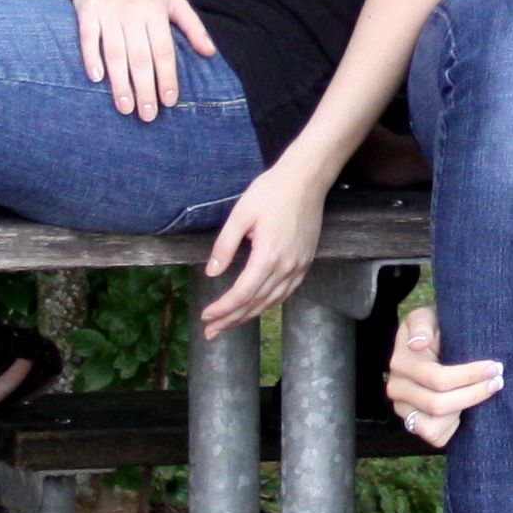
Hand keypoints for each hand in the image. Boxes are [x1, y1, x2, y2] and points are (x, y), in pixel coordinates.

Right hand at [69, 0, 215, 118]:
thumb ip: (192, 26)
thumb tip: (210, 53)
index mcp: (156, 10)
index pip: (164, 50)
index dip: (167, 77)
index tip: (170, 101)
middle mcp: (133, 12)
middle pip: (141, 56)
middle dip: (145, 88)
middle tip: (148, 115)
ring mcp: (108, 11)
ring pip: (115, 52)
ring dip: (120, 82)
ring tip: (125, 108)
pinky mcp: (87, 10)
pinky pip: (89, 37)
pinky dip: (91, 58)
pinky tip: (97, 79)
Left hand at [197, 157, 330, 332]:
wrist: (307, 179)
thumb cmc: (271, 191)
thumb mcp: (240, 215)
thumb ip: (225, 246)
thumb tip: (211, 273)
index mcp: (268, 256)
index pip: (242, 293)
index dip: (223, 308)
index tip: (205, 317)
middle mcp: (286, 267)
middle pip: (255, 303)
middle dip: (231, 320)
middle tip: (211, 333)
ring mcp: (299, 267)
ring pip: (271, 302)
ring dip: (248, 316)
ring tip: (228, 326)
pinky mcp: (305, 262)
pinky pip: (286, 293)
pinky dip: (268, 304)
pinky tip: (257, 308)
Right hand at [385, 301, 501, 446]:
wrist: (433, 343)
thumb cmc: (435, 329)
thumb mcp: (427, 316)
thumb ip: (421, 323)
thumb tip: (418, 343)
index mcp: (401, 362)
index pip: (437, 378)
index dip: (470, 375)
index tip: (495, 366)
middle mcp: (397, 388)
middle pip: (438, 404)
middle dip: (474, 394)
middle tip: (498, 381)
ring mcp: (403, 409)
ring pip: (433, 426)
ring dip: (464, 410)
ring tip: (484, 393)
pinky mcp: (413, 424)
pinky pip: (434, 436)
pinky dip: (453, 426)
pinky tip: (466, 409)